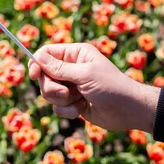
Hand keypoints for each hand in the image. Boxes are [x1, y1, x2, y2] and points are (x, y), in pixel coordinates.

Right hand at [29, 43, 158, 132]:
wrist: (129, 111)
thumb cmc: (111, 87)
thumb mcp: (84, 75)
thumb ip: (59, 68)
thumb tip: (37, 57)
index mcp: (75, 53)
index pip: (47, 53)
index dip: (37, 63)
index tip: (34, 75)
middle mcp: (71, 67)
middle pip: (44, 75)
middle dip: (52, 87)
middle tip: (66, 93)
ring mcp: (71, 85)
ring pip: (48, 92)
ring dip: (61, 100)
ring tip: (78, 101)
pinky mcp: (72, 102)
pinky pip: (57, 107)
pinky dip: (68, 110)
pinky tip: (82, 109)